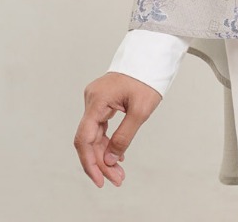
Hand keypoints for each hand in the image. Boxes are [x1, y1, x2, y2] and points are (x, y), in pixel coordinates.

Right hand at [74, 72, 162, 186]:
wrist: (152, 57)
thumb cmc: (148, 78)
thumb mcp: (141, 110)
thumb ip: (123, 136)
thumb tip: (109, 160)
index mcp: (97, 100)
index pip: (85, 138)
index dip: (90, 163)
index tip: (100, 180)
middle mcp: (92, 99)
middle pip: (89, 139)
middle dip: (101, 162)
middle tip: (116, 179)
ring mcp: (96, 100)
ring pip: (94, 135)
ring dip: (105, 155)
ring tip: (118, 172)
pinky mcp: (102, 101)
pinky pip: (100, 126)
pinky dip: (108, 142)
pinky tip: (117, 155)